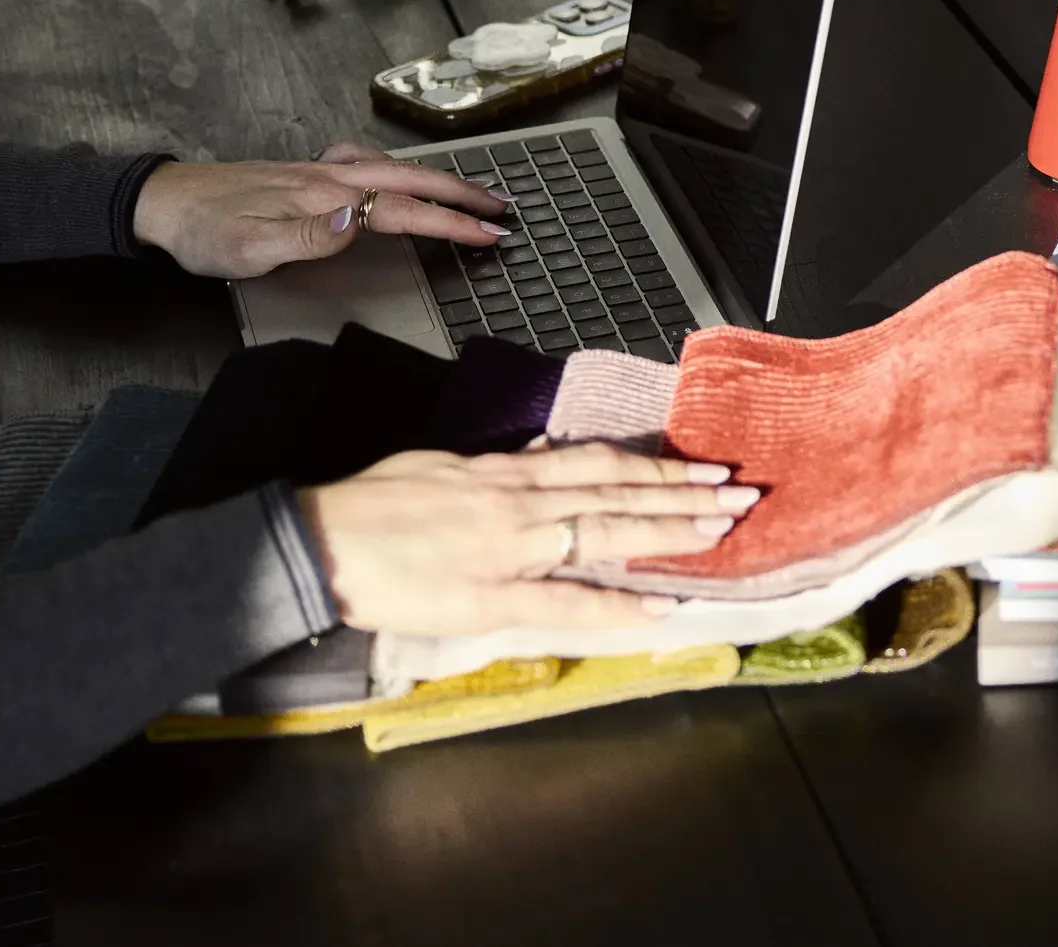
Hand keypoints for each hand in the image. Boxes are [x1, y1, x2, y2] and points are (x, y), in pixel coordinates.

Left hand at [133, 142, 511, 278]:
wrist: (162, 201)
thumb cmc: (203, 231)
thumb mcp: (249, 249)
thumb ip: (311, 236)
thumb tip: (362, 218)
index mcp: (323, 197)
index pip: (403, 211)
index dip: (451, 224)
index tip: (488, 234)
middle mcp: (327, 176)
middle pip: (410, 179)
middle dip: (462, 193)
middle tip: (502, 207)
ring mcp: (318, 170)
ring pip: (393, 167)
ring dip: (437, 179)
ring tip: (468, 191)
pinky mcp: (305, 172)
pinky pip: (368, 162)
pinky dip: (399, 167)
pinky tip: (397, 173)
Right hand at [296, 444, 760, 634]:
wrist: (319, 542)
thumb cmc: (370, 505)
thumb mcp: (441, 466)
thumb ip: (498, 464)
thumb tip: (541, 452)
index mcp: (505, 471)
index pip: (599, 462)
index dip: (656, 463)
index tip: (702, 466)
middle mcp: (518, 503)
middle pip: (617, 492)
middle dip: (682, 494)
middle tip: (738, 493)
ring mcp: (509, 549)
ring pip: (604, 533)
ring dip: (666, 531)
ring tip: (719, 531)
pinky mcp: (491, 597)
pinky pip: (566, 601)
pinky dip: (617, 604)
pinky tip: (659, 605)